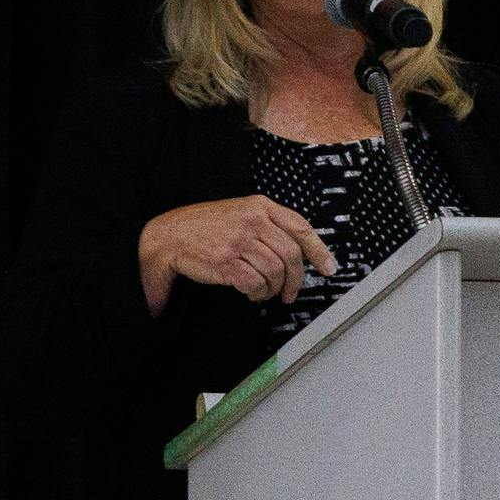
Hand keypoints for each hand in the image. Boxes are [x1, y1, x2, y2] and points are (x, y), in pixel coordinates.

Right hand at [138, 195, 338, 317]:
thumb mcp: (241, 212)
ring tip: (264, 291)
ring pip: (275, 272)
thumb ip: (269, 225)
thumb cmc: (208, 227)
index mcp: (260, 206)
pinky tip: (251, 292)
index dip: (319, 251)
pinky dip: (257, 293)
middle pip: (291, 254)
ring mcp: (238, 241)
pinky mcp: (226, 262)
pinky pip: (255, 284)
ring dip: (273, 288)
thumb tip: (299, 252)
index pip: (300, 227)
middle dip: (296, 279)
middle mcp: (252, 220)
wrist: (171, 236)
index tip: (328, 267)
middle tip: (290, 293)